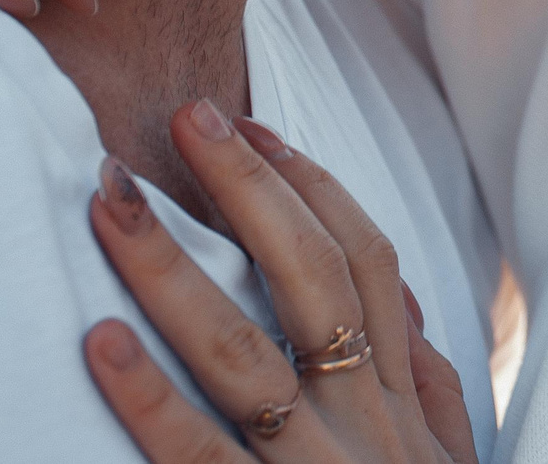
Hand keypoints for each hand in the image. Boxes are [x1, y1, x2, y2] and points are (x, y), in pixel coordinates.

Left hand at [84, 104, 476, 463]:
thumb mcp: (448, 460)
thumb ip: (431, 387)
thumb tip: (405, 304)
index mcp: (397, 397)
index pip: (364, 261)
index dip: (310, 186)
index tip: (250, 129)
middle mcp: (361, 418)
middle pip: (309, 276)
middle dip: (246, 188)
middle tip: (188, 117)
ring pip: (240, 350)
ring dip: (169, 267)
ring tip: (109, 200)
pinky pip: (197, 452)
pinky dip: (149, 394)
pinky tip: (100, 339)